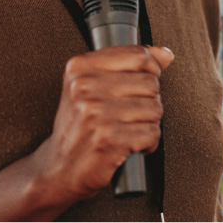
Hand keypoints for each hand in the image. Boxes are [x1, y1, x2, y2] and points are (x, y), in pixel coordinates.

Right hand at [34, 45, 173, 202]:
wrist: (58, 167)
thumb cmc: (78, 126)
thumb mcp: (92, 86)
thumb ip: (129, 64)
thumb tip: (164, 54)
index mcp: (80, 68)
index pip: (138, 56)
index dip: (150, 70)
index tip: (142, 83)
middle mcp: (85, 88)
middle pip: (150, 83)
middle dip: (148, 101)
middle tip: (129, 114)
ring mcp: (96, 114)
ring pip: (154, 108)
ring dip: (148, 123)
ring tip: (128, 129)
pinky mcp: (109, 140)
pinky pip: (152, 133)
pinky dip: (148, 142)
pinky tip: (130, 144)